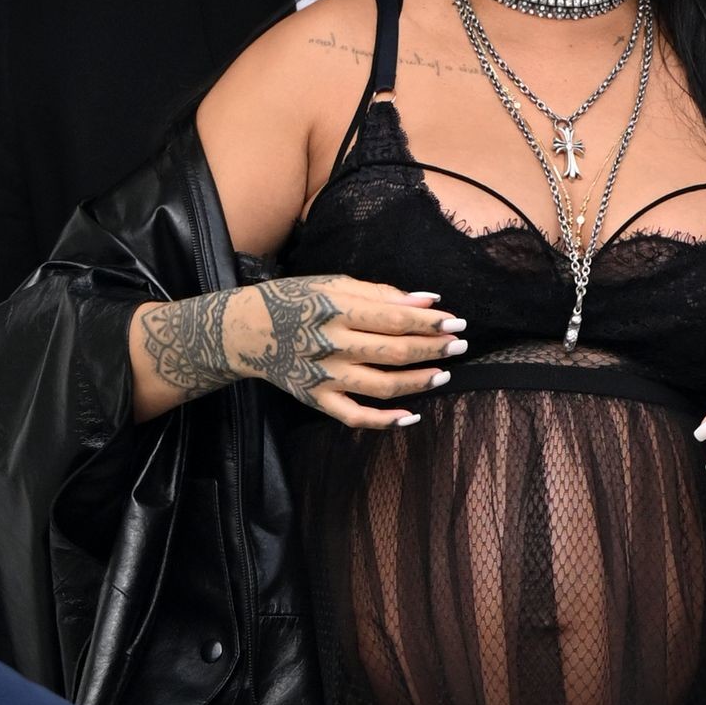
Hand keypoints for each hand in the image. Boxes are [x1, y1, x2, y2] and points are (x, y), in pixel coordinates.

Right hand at [136, 275, 465, 429]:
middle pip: (394, 352)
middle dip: (432, 349)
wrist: (245, 330)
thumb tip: (428, 301)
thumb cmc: (296, 300)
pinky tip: (411, 416)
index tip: (456, 322)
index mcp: (336, 309)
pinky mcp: (316, 399)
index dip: (429, 323)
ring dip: (418, 382)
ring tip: (443, 374)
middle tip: (459, 346)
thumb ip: (381, 293)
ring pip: (381, 386)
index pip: (393, 318)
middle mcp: (331, 345)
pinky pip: (355, 417)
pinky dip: (384, 420)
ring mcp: (324, 376)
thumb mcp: (333, 284)